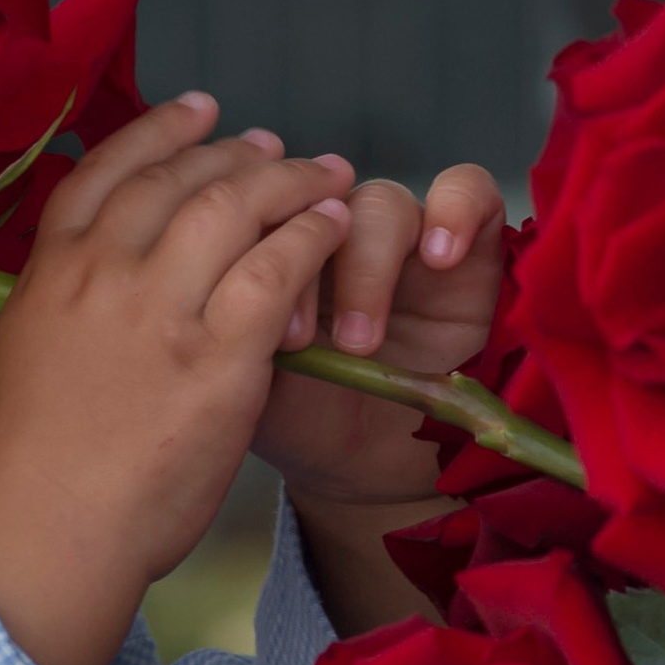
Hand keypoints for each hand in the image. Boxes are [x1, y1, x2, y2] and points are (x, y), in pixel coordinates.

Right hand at [0, 94, 355, 664]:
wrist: (48, 532)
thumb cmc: (35, 467)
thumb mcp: (27, 354)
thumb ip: (63, 301)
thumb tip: (91, 273)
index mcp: (50, 271)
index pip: (105, 171)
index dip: (159, 131)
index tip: (198, 111)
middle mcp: (103, 273)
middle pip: (180, 179)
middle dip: (236, 151)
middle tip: (277, 146)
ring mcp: (161, 310)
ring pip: (234, 206)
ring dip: (287, 181)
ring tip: (323, 177)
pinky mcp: (218, 356)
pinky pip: (278, 266)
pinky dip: (311, 236)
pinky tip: (334, 229)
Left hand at [248, 157, 505, 638]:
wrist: (360, 474)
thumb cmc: (294, 419)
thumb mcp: (232, 375)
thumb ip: (217, 312)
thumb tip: (196, 271)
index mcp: (267, 239)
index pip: (251, 190)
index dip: (239, 229)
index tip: (223, 312)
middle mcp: (332, 225)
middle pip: (317, 191)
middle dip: (297, 256)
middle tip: (292, 341)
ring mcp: (398, 235)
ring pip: (378, 201)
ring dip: (364, 265)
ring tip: (359, 344)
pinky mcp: (469, 252)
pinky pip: (469, 191)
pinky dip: (454, 210)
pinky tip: (439, 256)